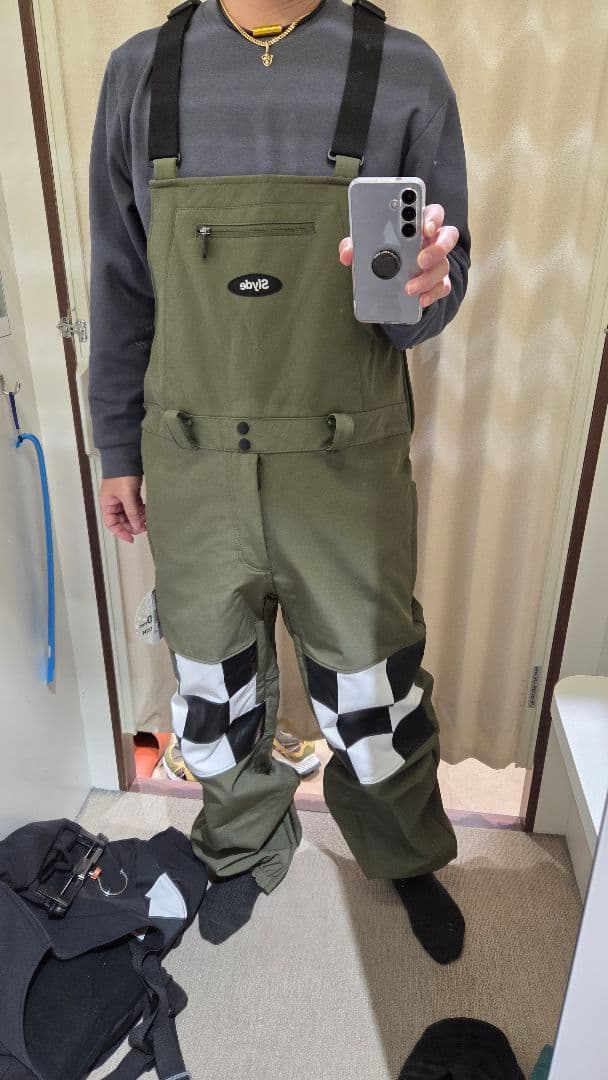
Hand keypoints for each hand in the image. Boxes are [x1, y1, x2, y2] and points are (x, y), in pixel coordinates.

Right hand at [99, 476, 146, 543]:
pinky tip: (147, 512)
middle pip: (122, 520)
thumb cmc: (121, 474)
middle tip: (143, 528)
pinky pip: (136, 507)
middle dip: (132, 525)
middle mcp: (114, 503)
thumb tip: (137, 527)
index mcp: (107, 504)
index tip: (131, 538)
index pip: (112, 523)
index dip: (120, 532)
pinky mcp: (131, 494)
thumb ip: (132, 512)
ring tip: (147, 520)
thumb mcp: (126, 496)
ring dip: (138, 518)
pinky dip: (141, 511)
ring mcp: (123, 498)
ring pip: (130, 514)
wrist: (127, 458)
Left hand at [338, 203, 458, 307]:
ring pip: (443, 266)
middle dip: (436, 248)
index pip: (433, 213)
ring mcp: (437, 262)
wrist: (389, 281)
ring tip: (409, 287)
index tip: (425, 227)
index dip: (433, 218)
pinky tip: (419, 299)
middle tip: (420, 259)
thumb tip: (347, 253)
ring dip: (427, 277)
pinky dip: (431, 294)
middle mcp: (432, 241)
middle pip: (447, 237)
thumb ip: (356, 245)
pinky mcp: (437, 282)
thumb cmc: (382, 253)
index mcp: (418, 225)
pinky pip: (442, 287)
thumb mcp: (367, 246)